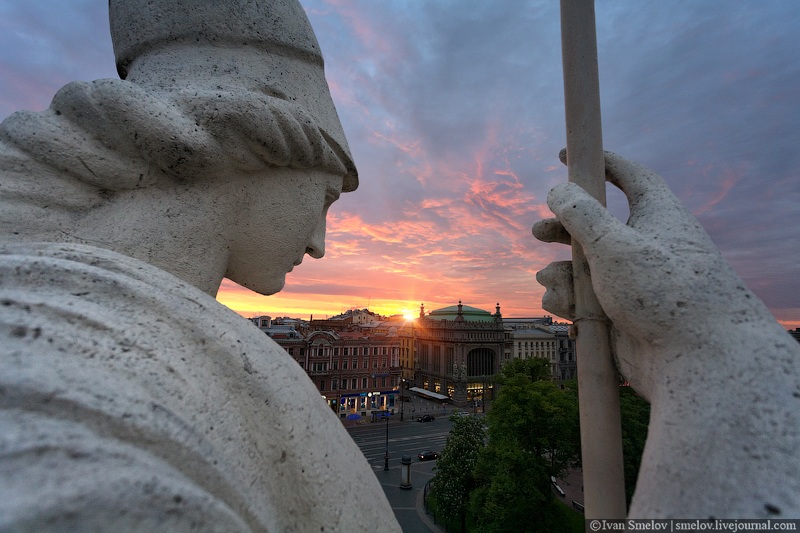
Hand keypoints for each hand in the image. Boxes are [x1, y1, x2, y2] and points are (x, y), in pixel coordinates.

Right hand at [533, 151, 769, 398]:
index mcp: (658, 216)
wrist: (697, 364)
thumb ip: (580, 214)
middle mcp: (647, 247)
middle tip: (538, 232)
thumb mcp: (615, 244)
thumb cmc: (665, 294)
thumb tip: (558, 191)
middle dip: (562, 230)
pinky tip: (563, 308)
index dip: (599, 162)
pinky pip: (584, 300)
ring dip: (559, 273)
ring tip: (550, 280)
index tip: (566, 154)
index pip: (629, 177)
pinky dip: (568, 302)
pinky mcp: (621, 316)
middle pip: (596, 226)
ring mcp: (633, 283)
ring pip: (583, 268)